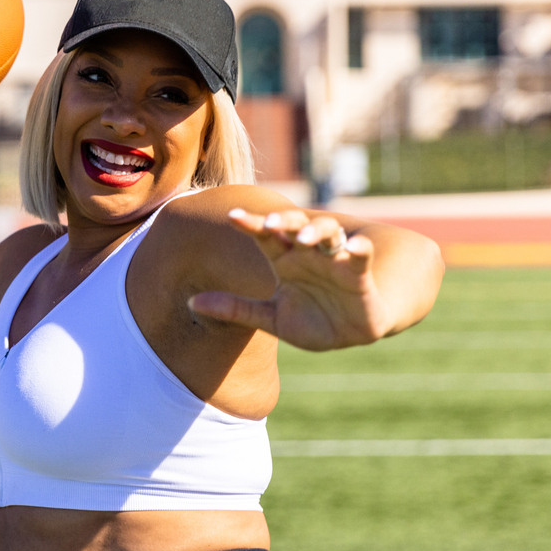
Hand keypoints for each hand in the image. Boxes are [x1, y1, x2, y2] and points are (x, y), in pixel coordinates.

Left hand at [188, 208, 393, 350]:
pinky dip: (358, 250)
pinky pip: (360, 257)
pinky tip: (354, 247)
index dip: (251, 225)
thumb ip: (236, 309)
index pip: (265, 237)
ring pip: (326, 234)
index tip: (232, 216)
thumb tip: (191, 303)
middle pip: (294, 227)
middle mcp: (308, 254)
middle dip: (283, 221)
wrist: (350, 335)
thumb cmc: (311, 321)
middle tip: (268, 222)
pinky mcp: (359, 275)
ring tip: (303, 238)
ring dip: (316, 232)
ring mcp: (334, 261)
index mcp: (285, 262)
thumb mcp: (270, 319)